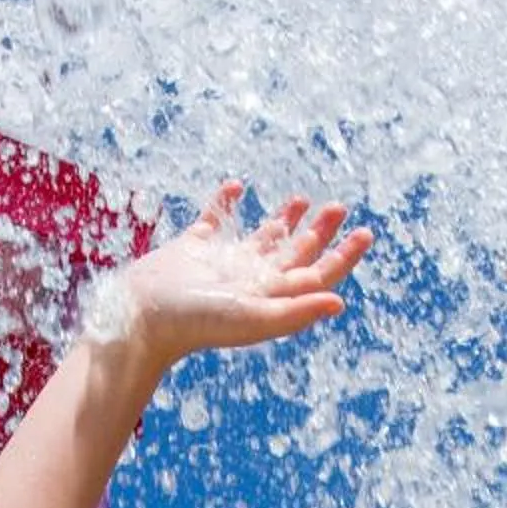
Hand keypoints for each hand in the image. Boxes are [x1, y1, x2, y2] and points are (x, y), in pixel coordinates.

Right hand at [110, 181, 372, 366]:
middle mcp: (251, 280)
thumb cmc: (196, 321)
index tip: (365, 233)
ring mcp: (222, 263)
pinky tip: (238, 186)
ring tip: (302, 199)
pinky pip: (216, 219)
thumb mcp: (252, 317)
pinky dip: (227, 201)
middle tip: (339, 207)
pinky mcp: (194, 247)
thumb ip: (296, 311)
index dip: (343, 256)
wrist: (141, 316)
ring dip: (283, 220)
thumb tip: (339, 302)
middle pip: (295, 254)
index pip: (316, 274)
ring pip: (261, 238)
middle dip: (319, 232)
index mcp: (269, 297)